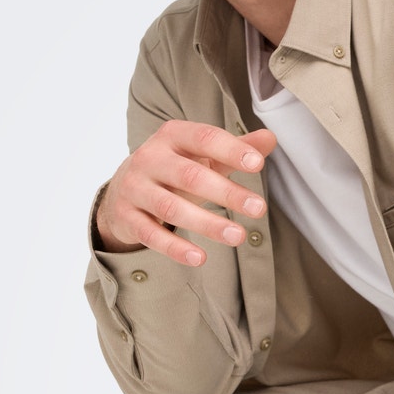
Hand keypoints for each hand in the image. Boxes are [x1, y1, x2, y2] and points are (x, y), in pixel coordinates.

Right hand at [95, 120, 276, 264]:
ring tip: (238, 236)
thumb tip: (269, 139)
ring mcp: (135, 188)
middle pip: (189, 175)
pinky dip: (175, 248)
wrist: (123, 189)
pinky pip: (151, 234)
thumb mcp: (202, 156)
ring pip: (170, 207)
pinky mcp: (126, 217)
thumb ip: (235, 148)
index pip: (203, 138)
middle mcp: (149, 158)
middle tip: (259, 208)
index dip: (231, 150)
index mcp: (172, 136)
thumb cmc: (174, 170)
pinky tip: (200, 258)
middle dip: (226, 193)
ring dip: (206, 224)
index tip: (258, 164)